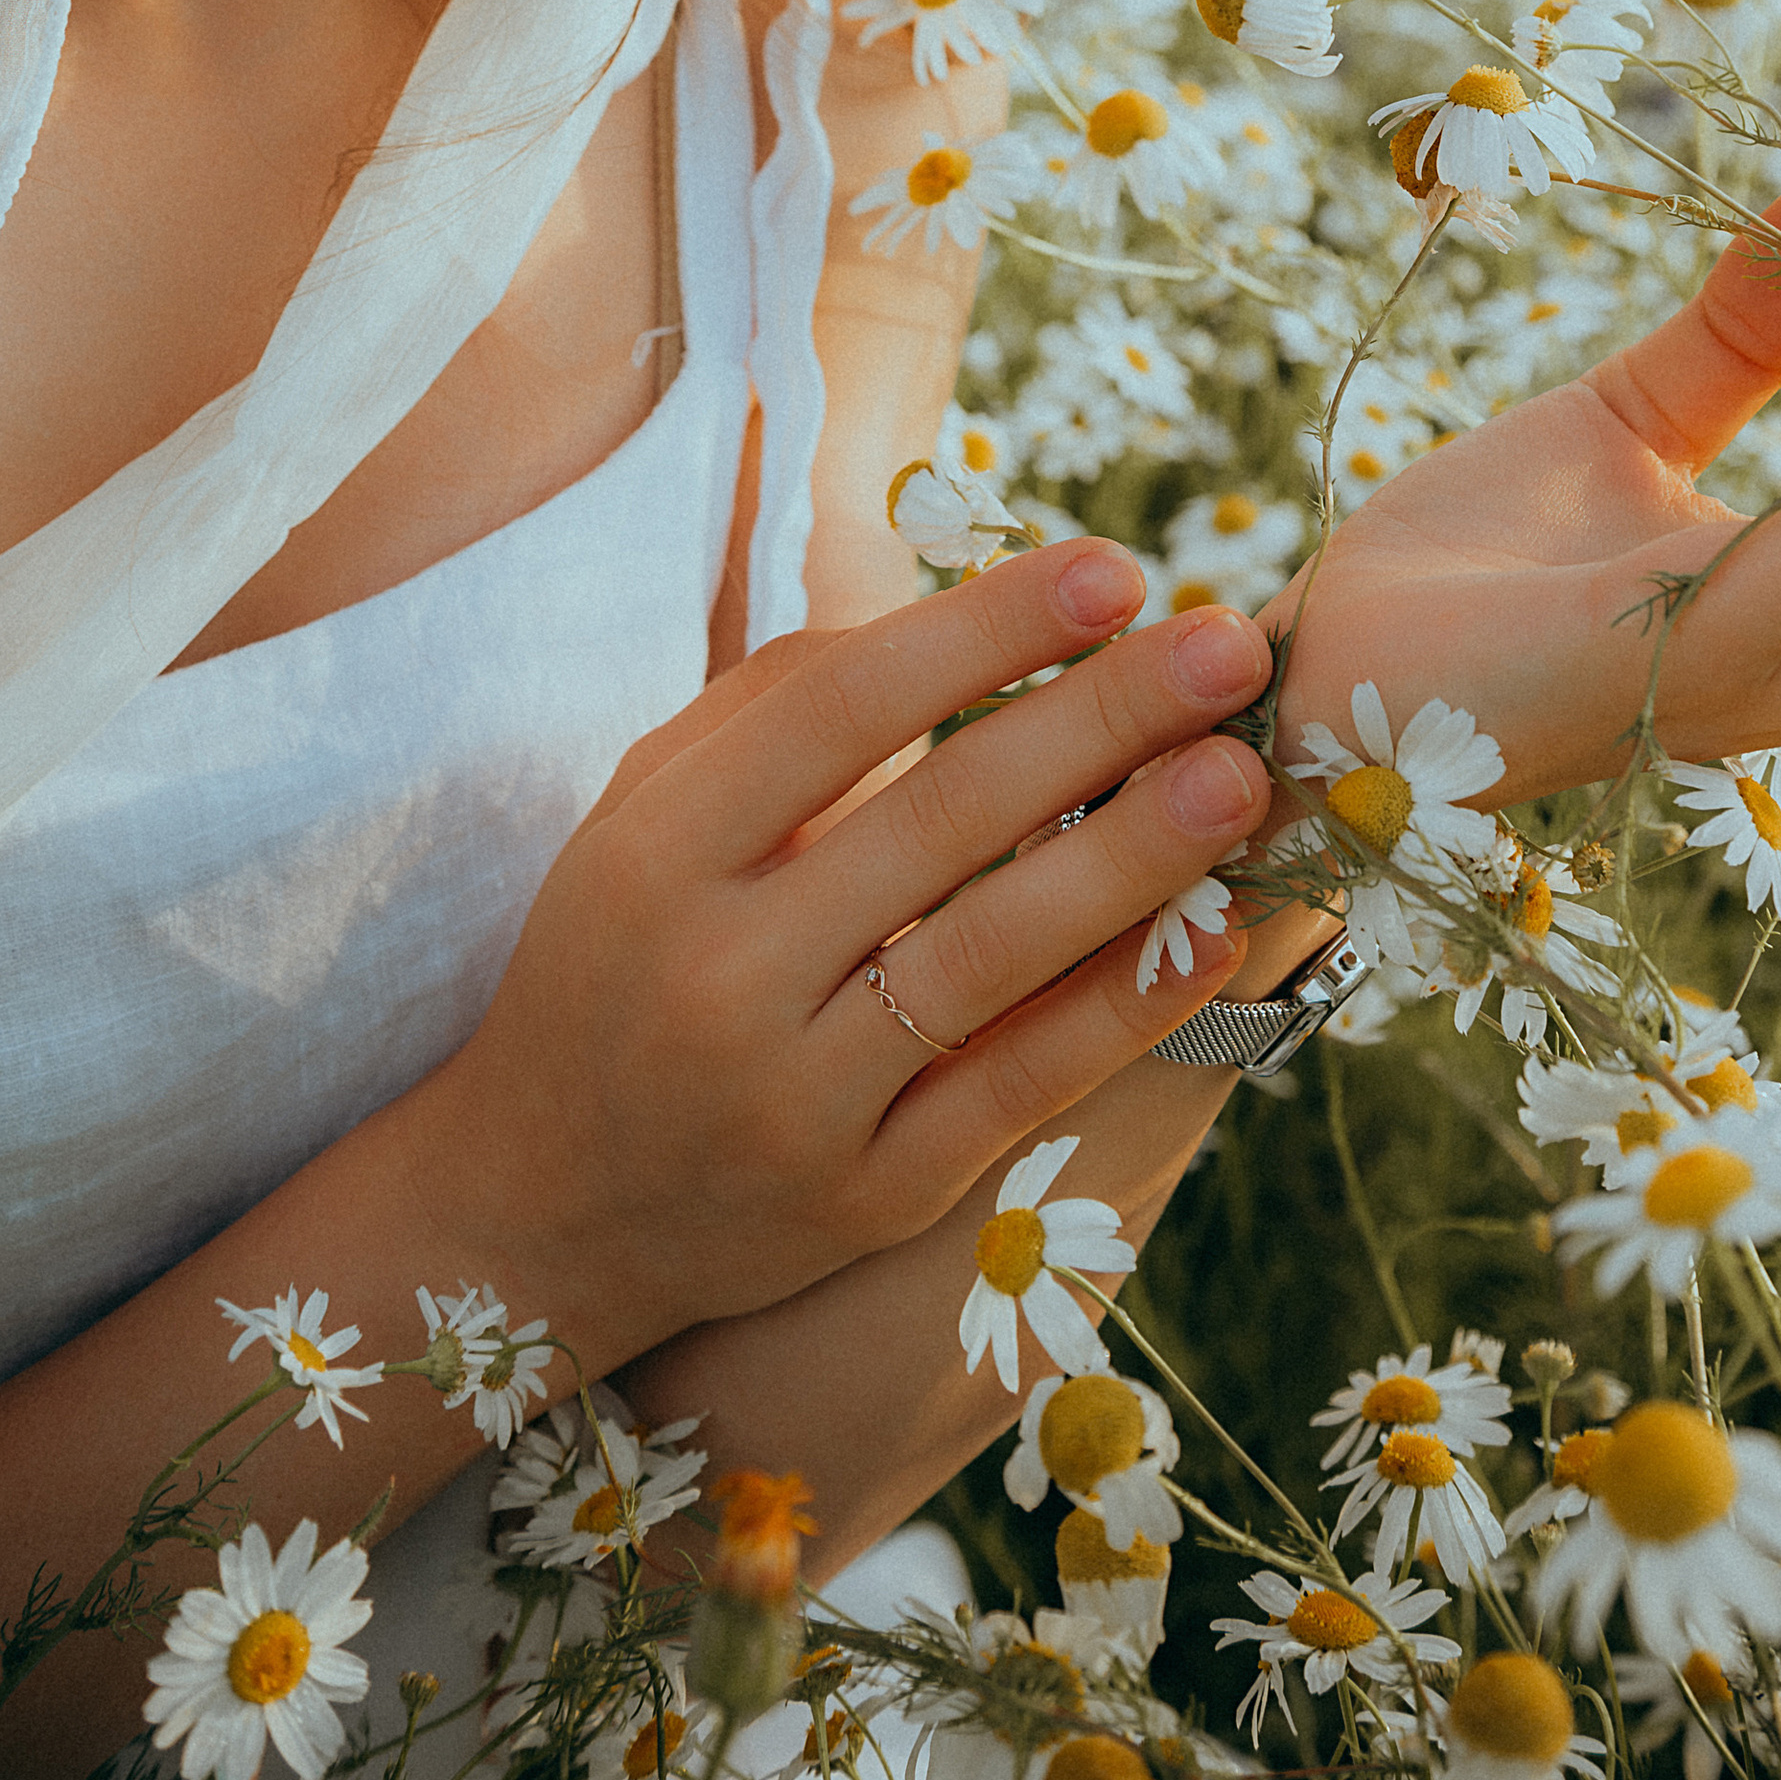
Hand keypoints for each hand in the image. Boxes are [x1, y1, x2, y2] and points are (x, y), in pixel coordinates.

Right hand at [423, 541, 1267, 1365]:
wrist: (537, 1211)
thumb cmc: (620, 962)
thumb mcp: (642, 817)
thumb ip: (776, 705)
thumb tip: (961, 607)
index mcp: (657, 852)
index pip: (842, 709)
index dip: (985, 630)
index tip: (1115, 568)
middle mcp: (720, 973)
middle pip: (938, 819)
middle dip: (1100, 718)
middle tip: (1229, 646)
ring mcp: (794, 1100)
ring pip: (988, 956)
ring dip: (1131, 858)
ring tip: (1244, 776)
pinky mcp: (865, 1201)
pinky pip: (1014, 1090)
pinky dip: (1121, 1011)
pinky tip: (1214, 939)